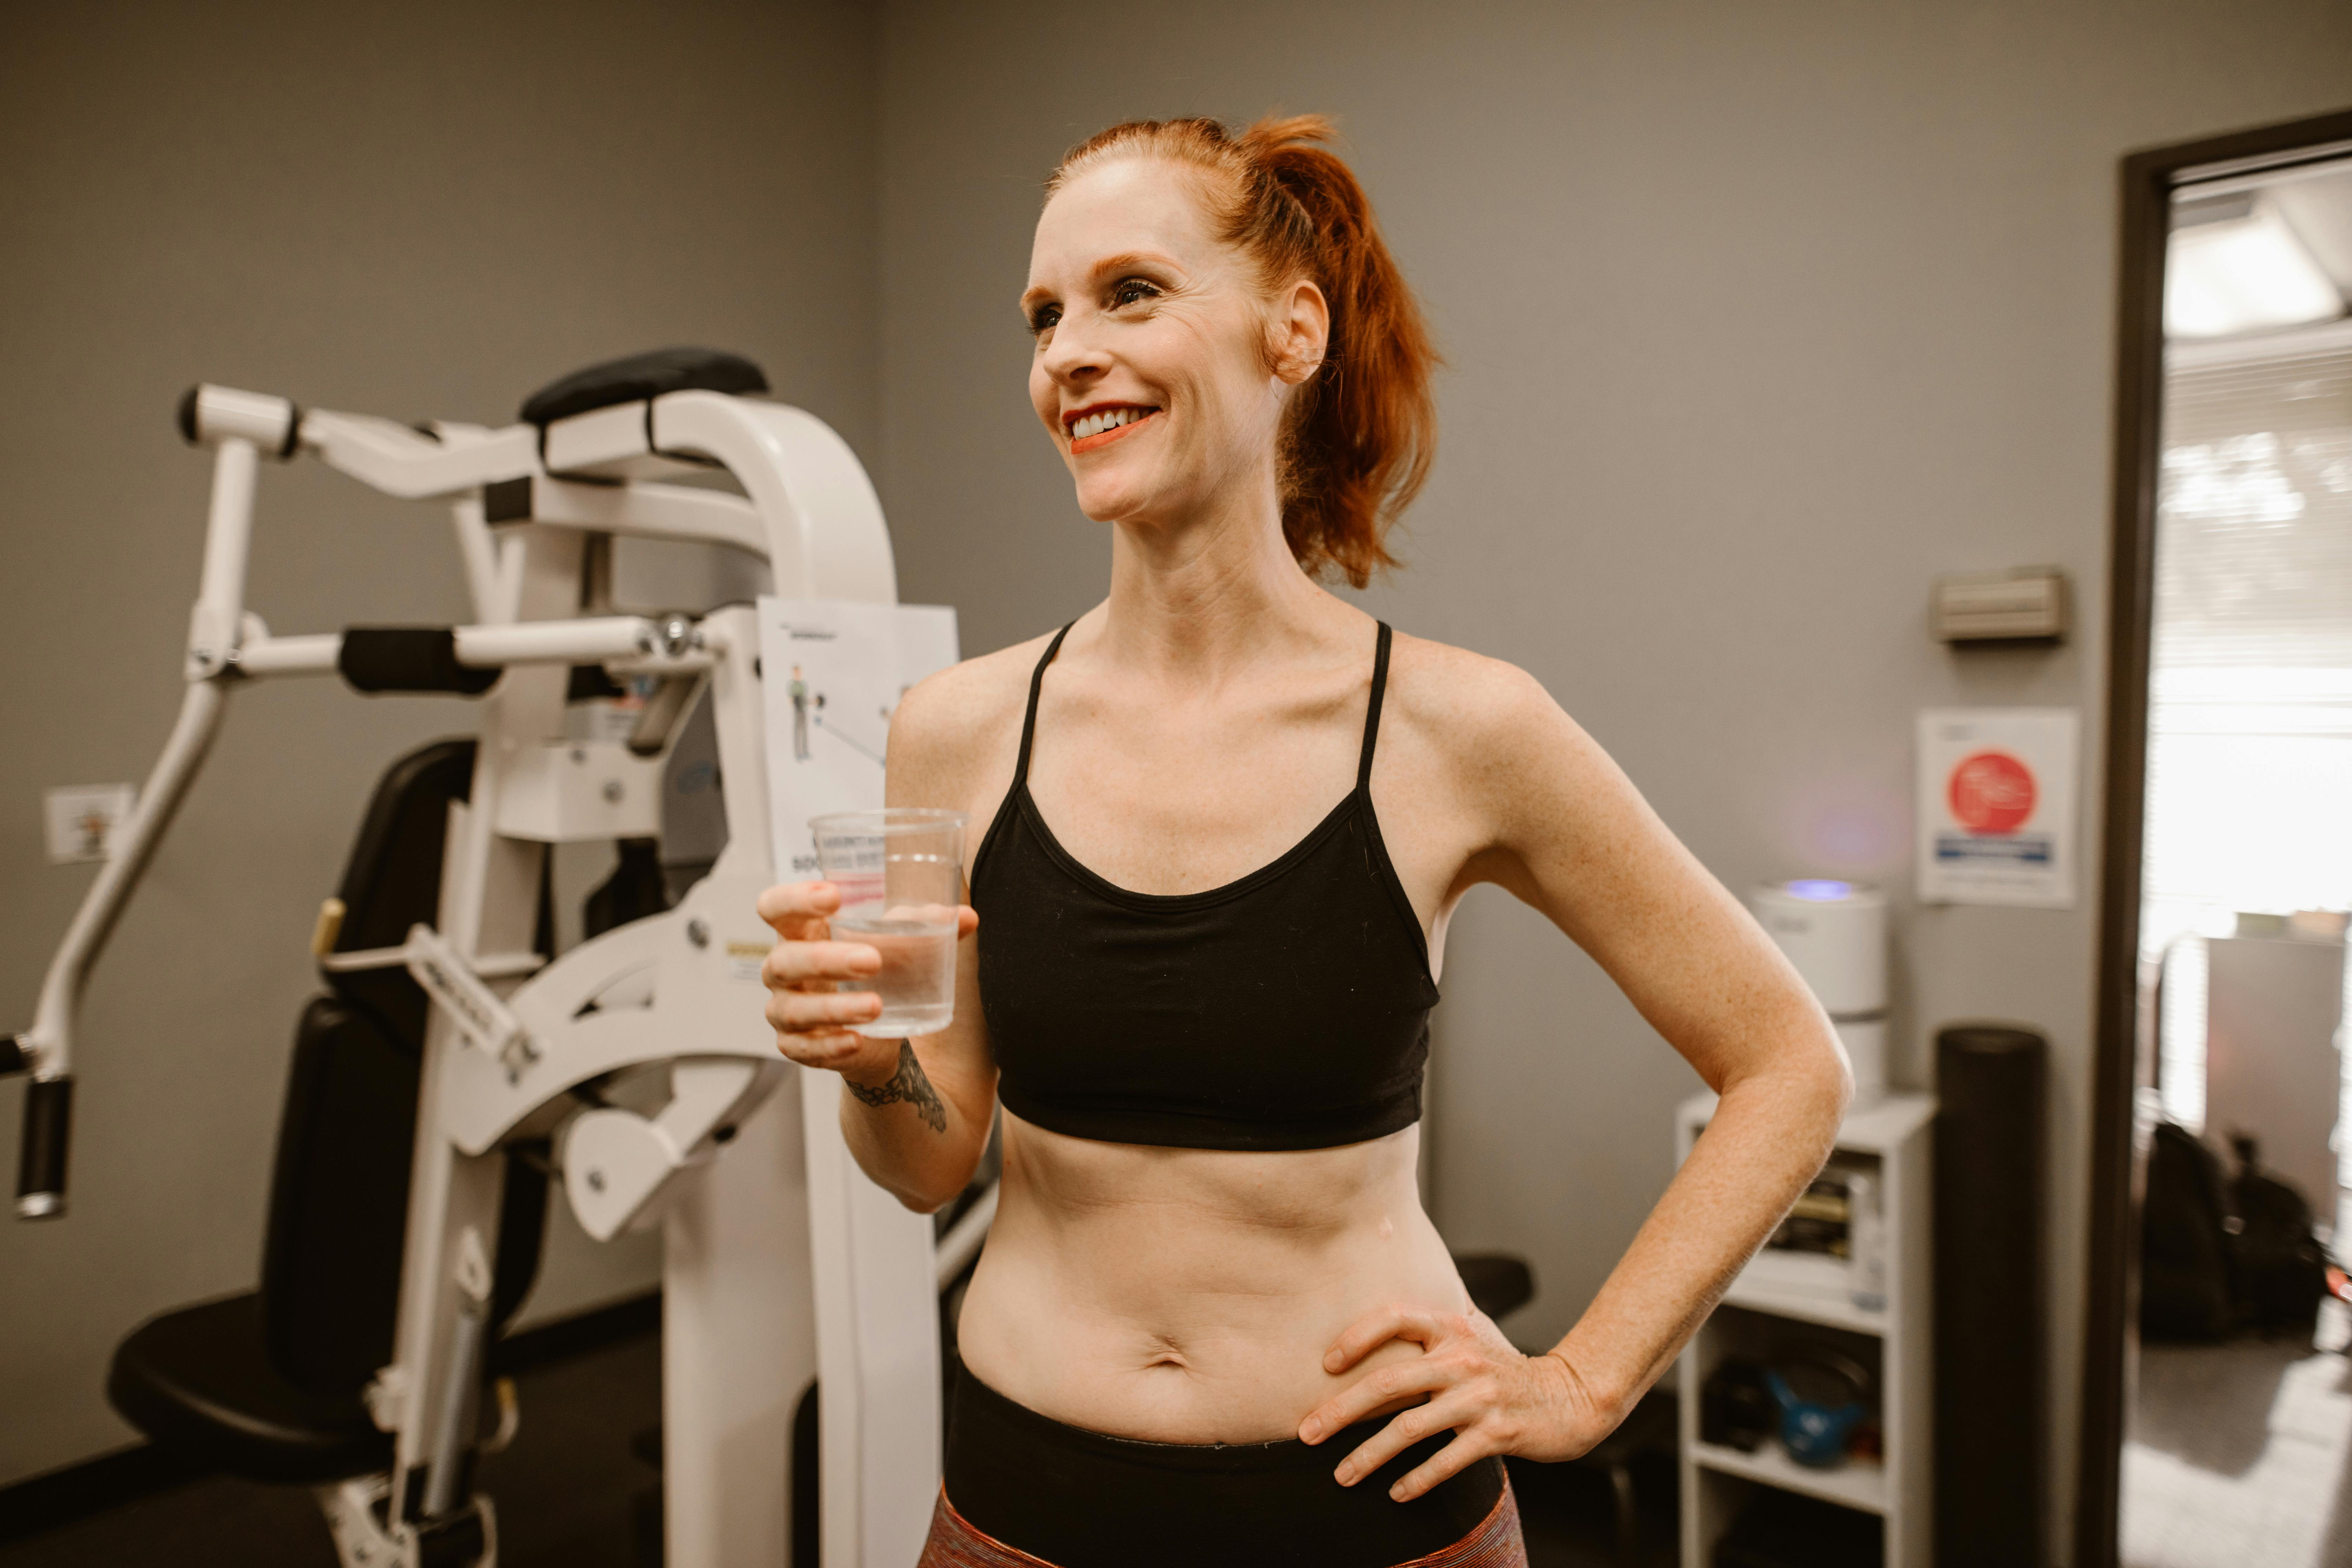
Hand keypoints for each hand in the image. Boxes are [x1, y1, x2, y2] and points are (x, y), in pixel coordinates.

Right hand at [754, 880, 976, 1083]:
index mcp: (801, 931)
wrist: (876, 1028)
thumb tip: (967, 917)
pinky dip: (830, 1047)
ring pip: (794, 1009)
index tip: (834, 896)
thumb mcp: (898, 944)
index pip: (775, 906)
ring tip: (876, 1006)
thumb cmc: (878, 969)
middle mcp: (784, 968)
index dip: (794, 898)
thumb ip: (927, 927)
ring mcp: (786, 1009)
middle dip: (826, 959)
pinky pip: (804, 1049)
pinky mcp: (795, 1046)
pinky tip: (856, 1042)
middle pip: (786, 959)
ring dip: (835, 1007)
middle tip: (873, 959)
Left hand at [1297, 1304, 1617, 1501]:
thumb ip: (1432, 1328)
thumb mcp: (1473, 1334)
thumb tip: (1381, 1319)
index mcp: (1452, 1329)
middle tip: (1307, 1433)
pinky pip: (1448, 1459)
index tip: (1326, 1363)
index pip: (1395, 1318)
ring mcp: (1480, 1397)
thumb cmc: (1507, 1368)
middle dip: (1341, 1410)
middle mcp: (1463, 1359)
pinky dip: (1418, 1479)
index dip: (1357, 1336)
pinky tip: (1396, 1493)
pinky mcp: (1498, 1433)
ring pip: (1411, 1427)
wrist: (1571, 1396)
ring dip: (1370, 1455)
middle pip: (1388, 1381)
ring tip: (1342, 1474)